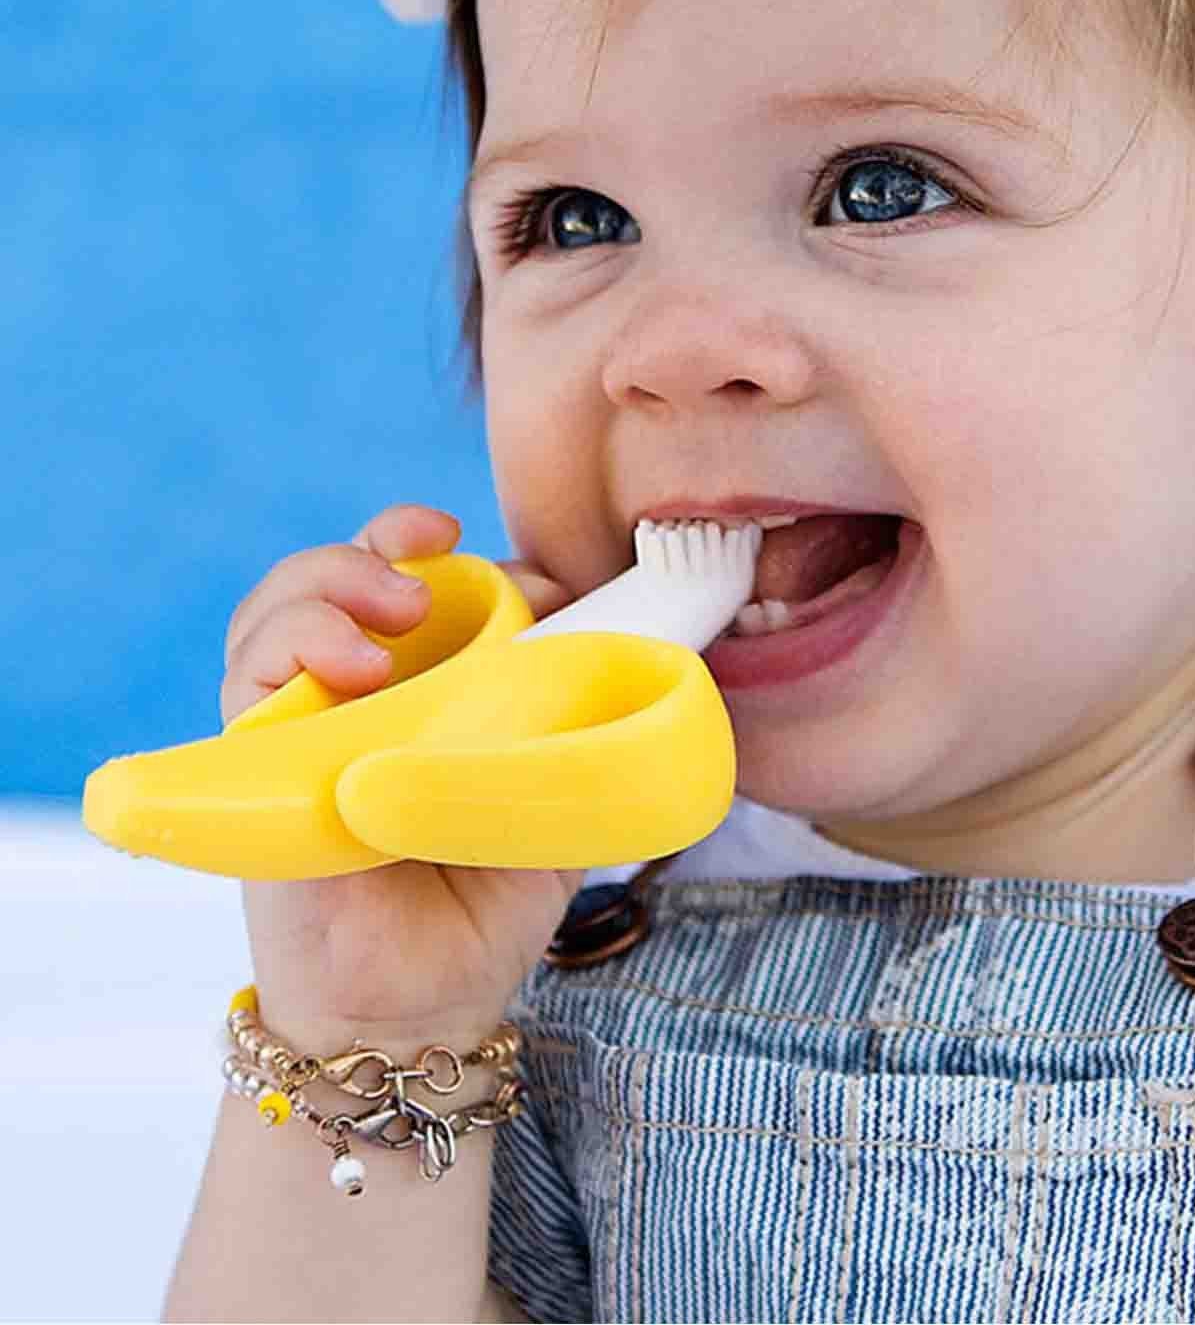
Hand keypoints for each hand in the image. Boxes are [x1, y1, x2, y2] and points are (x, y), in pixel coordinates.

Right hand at [222, 503, 583, 1050]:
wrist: (425, 1008)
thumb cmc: (485, 896)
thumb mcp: (551, 785)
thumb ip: (570, 705)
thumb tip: (590, 617)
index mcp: (419, 680)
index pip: (402, 576)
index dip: (424, 543)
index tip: (469, 543)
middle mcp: (349, 692)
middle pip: (331, 574)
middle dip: (375, 547)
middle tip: (427, 567)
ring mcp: (297, 726)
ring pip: (276, 611)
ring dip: (329, 589)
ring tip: (394, 621)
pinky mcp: (255, 770)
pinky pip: (246, 680)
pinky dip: (290, 649)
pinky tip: (352, 669)